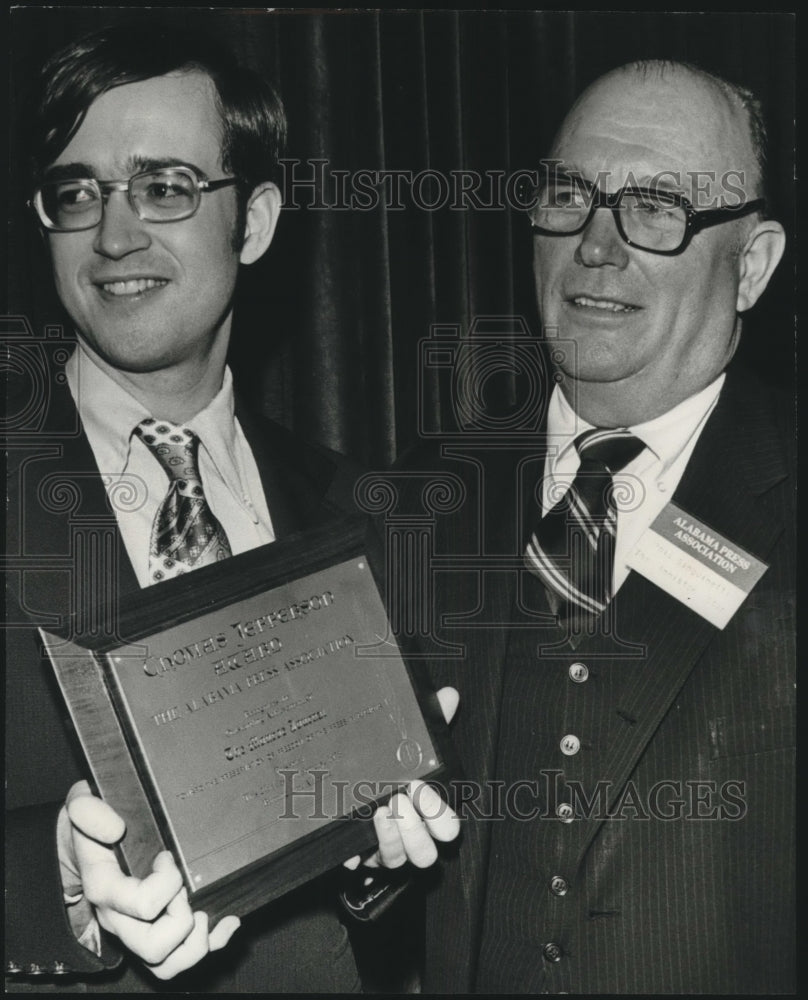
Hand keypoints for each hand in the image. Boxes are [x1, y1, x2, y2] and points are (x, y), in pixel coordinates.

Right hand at [58, 781, 239, 979]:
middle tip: (185, 887)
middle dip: (182, 916)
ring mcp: (136, 930)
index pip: (143, 904)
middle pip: (154, 947)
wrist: (81, 839)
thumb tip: (115, 828)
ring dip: (196, 943)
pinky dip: (212, 944)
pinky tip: (229, 921)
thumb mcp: (82, 804)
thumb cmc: (90, 821)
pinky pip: (180, 958)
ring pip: (167, 965)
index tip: (167, 857)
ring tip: (204, 910)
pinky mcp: (154, 930)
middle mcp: (118, 919)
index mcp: (105, 889)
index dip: (167, 881)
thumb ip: (89, 811)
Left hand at [345, 686, 460, 870]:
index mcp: (429, 813)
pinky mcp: (362, 855)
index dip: (438, 813)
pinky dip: (355, 854)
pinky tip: (351, 842)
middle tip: (399, 801)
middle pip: (426, 853)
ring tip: (378, 810)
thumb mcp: (414, 744)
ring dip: (389, 837)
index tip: (419, 786)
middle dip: (415, 830)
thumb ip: (433, 722)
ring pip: (397, 859)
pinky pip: (360, 863)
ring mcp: (387, 848)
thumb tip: (448, 695)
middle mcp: (412, 836)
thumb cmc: (397, 769)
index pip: (448, 827)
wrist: (357, 790)